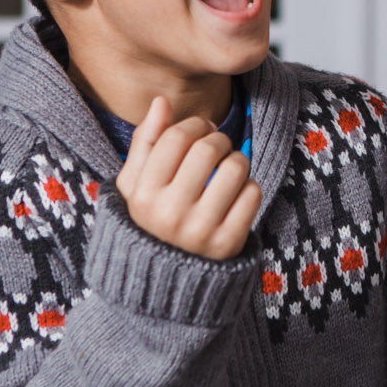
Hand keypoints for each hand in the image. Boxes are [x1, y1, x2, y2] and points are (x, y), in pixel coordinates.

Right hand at [113, 97, 261, 259]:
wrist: (164, 285)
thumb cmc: (149, 222)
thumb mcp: (133, 186)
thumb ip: (145, 143)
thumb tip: (161, 101)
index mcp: (142, 195)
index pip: (176, 137)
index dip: (194, 125)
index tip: (200, 131)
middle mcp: (169, 213)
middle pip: (209, 148)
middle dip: (219, 138)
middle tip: (218, 146)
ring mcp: (201, 231)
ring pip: (236, 167)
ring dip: (236, 161)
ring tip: (227, 170)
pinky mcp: (229, 244)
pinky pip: (253, 194)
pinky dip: (248, 188)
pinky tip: (234, 197)